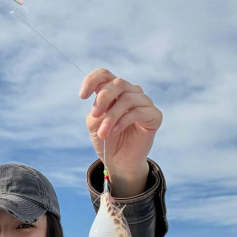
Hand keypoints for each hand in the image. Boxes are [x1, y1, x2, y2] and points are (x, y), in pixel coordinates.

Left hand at [80, 68, 161, 194]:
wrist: (120, 161)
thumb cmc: (107, 139)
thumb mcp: (94, 123)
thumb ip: (97, 109)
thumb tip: (106, 105)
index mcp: (114, 91)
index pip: (105, 74)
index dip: (92, 80)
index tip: (82, 96)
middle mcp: (131, 92)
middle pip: (118, 83)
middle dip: (103, 98)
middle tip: (94, 115)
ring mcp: (144, 102)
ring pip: (127, 98)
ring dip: (111, 116)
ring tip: (103, 132)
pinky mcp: (154, 115)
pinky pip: (138, 112)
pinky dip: (122, 121)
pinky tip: (114, 131)